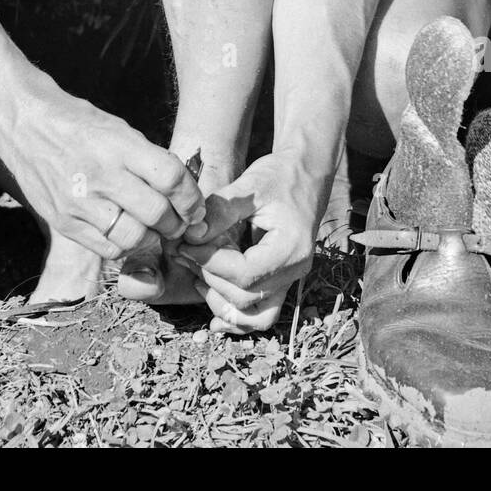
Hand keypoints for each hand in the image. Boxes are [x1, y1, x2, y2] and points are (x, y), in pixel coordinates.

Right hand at [11, 93, 205, 261]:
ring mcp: (79, 202)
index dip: (191, 196)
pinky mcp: (63, 222)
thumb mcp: (118, 129)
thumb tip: (181, 190)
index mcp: (118, 145)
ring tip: (154, 231)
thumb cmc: (78, 123)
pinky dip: (124, 247)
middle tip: (179, 222)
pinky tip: (126, 234)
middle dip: (176, 223)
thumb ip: (147, 159)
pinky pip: (106, 247)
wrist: (23, 125)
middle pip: (156, 213)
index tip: (194, 204)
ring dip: (152, 239)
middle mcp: (100, 175)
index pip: (170, 178)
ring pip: (133, 238)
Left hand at [175, 153, 325, 333]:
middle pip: (245, 296)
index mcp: (291, 247)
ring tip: (195, 274)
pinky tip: (214, 317)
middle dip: (209, 277)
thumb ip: (220, 211)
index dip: (209, 262)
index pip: (244, 273)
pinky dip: (238, 317)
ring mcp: (290, 279)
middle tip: (183, 253)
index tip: (186, 244)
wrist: (307, 173)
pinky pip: (262, 313)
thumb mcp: (249, 185)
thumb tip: (190, 236)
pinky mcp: (282, 280)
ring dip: (220, 301)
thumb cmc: (280, 175)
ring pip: (254, 314)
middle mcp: (294, 270)